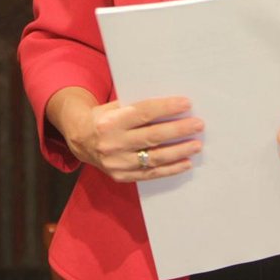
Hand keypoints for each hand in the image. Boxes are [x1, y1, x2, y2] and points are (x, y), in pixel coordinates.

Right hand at [59, 94, 203, 182]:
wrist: (81, 140)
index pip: (144, 113)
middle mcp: (113, 143)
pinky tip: (186, 162)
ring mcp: (117, 162)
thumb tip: (174, 104)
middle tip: (198, 125)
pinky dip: (170, 169)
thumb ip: (139, 107)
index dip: (166, 108)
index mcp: (111, 121)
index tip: (187, 103)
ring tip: (197, 145)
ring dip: (179, 151)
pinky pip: (150, 174)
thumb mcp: (115, 106)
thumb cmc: (105, 118)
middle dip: (178, 130)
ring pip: (154, 158)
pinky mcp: (121, 176)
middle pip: (152, 136)